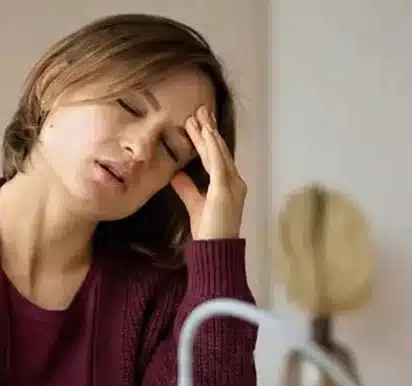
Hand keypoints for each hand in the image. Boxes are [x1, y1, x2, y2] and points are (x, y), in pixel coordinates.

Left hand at [171, 106, 247, 239]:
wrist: (216, 250)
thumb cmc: (208, 232)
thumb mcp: (195, 205)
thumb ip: (188, 189)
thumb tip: (176, 174)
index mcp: (230, 185)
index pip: (218, 157)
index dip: (210, 139)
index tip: (201, 123)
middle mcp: (235, 181)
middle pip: (220, 150)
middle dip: (210, 130)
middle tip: (201, 109)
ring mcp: (232, 185)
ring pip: (219, 153)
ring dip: (209, 133)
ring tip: (199, 116)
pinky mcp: (224, 190)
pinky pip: (218, 163)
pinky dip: (212, 147)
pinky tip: (206, 133)